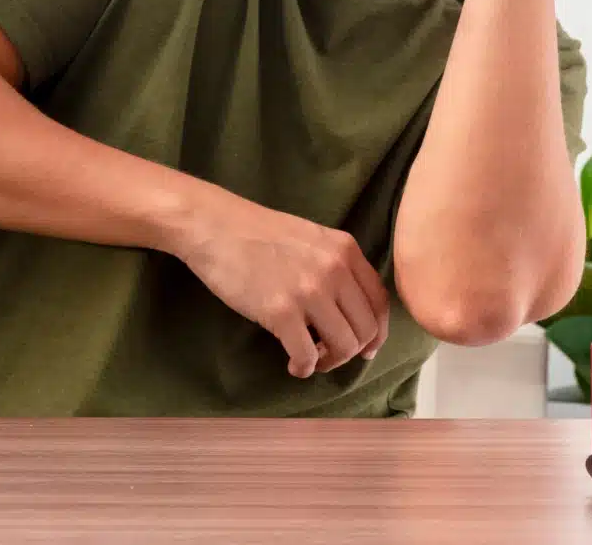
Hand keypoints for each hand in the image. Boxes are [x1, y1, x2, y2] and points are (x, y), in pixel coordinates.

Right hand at [174, 196, 389, 377]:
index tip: (365, 346)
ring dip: (330, 361)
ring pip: (343, 345)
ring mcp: (308, 291)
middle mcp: (334, 270)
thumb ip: (334, 264)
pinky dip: (304, 367)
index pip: (379, 301)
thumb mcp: (310, 236)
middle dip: (352, 351)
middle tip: (330, 356)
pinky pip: (306, 354)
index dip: (376, 331)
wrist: (212, 225)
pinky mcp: (280, 311)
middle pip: (365, 328)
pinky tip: (294, 366)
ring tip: (311, 359)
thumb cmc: (254, 231)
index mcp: (345, 250)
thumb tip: (347, 307)